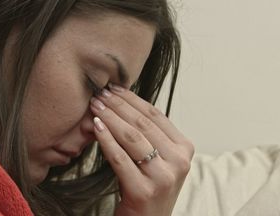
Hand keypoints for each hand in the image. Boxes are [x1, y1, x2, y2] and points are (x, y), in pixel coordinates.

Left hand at [89, 83, 193, 215]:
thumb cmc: (147, 187)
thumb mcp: (157, 158)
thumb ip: (148, 134)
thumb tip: (121, 100)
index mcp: (184, 149)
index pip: (155, 115)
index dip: (132, 99)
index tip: (113, 88)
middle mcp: (179, 162)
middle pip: (143, 124)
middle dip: (118, 105)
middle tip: (99, 94)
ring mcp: (163, 178)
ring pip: (132, 138)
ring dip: (110, 118)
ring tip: (95, 106)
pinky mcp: (143, 191)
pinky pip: (120, 159)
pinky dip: (106, 140)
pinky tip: (95, 127)